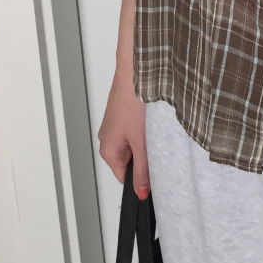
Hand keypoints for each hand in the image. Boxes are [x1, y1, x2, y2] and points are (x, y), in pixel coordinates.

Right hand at [98, 68, 149, 198]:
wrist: (137, 69)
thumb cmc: (133, 101)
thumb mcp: (142, 142)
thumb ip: (142, 170)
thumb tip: (141, 192)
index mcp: (107, 149)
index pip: (124, 177)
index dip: (141, 178)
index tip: (155, 174)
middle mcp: (108, 137)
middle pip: (130, 160)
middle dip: (145, 155)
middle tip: (155, 143)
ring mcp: (116, 123)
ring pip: (135, 143)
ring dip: (146, 139)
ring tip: (153, 127)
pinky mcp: (124, 112)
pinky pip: (136, 128)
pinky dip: (145, 126)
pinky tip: (152, 117)